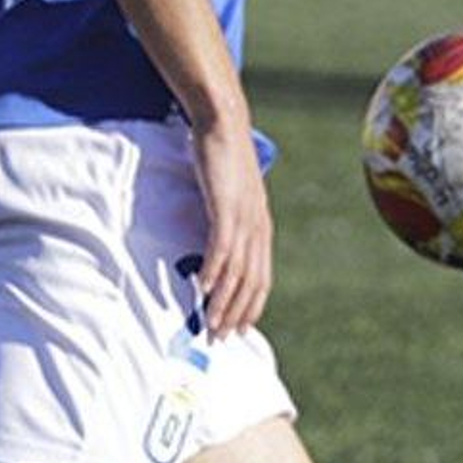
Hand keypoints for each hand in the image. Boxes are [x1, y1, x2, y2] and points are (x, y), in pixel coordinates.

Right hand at [191, 116, 274, 337]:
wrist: (224, 124)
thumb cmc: (223, 159)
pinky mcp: (227, 206)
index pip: (261, 277)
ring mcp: (244, 217)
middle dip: (235, 313)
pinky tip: (201, 287)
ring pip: (237, 270)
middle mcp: (258, 226)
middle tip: (218, 339)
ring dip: (222, 300)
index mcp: (260, 227)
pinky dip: (213, 269)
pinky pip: (221, 246)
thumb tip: (215, 245)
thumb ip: (227, 220)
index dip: (250, 306)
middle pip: (251, 281)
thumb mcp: (230, 196)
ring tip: (209, 323)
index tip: (236, 330)